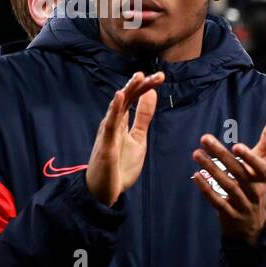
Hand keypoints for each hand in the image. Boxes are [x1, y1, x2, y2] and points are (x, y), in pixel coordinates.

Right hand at [86, 71, 163, 205]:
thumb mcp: (138, 138)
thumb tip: (151, 95)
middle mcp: (113, 122)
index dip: (147, 87)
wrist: (104, 191)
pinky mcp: (106, 144)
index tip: (161, 77)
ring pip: (118, 107)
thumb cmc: (119, 165)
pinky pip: (109, 124)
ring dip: (129, 91)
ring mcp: (108, 132)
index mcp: (121, 121)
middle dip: (142, 85)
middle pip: (127, 98)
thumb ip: (143, 117)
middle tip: (159, 75)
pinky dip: (114, 109)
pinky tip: (119, 96)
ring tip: (139, 77)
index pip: (134, 98)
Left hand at [192, 115, 265, 245]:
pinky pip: (218, 202)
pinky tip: (196, 176)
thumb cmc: (255, 186)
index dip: (249, 158)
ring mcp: (243, 204)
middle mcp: (256, 191)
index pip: (260, 167)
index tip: (236, 145)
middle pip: (239, 173)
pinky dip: (207, 189)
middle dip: (221, 155)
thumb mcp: (262, 165)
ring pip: (227, 186)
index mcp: (264, 177)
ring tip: (197, 153)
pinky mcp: (230, 215)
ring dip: (211, 169)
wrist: (253, 225)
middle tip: (205, 139)